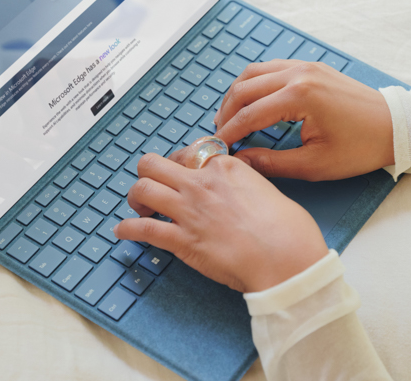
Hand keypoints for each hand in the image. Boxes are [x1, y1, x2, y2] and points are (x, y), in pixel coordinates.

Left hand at [114, 151, 328, 292]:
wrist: (286, 259)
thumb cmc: (288, 230)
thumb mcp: (269, 189)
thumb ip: (246, 184)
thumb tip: (240, 190)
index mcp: (225, 167)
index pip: (189, 151)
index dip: (180, 161)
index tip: (180, 170)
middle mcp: (201, 183)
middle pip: (154, 163)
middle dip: (149, 173)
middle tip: (154, 186)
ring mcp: (188, 210)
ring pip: (142, 189)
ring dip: (136, 198)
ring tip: (139, 208)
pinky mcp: (181, 240)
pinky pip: (143, 230)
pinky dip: (127, 230)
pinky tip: (122, 232)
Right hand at [214, 60, 394, 180]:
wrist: (395, 127)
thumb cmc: (360, 147)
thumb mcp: (314, 164)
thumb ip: (272, 163)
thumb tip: (240, 162)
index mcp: (300, 96)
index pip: (249, 114)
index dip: (230, 133)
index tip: (218, 148)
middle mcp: (299, 74)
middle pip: (245, 88)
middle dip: (227, 112)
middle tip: (220, 134)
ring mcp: (305, 66)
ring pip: (254, 72)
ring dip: (238, 94)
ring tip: (231, 118)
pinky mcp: (311, 66)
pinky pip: (272, 68)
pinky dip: (255, 83)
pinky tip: (253, 102)